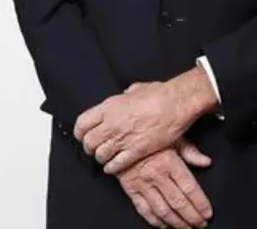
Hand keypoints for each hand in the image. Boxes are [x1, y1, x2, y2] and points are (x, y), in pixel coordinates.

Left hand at [75, 69, 217, 174]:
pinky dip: (112, 168)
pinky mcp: (136, 151)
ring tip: (104, 158)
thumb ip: (124, 96)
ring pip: (101, 155)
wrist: (176, 103)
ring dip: (101, 158)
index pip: (82, 124)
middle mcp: (112, 124)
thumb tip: (124, 95)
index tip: (82, 135)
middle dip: (89, 147)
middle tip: (93, 149)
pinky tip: (112, 167)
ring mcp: (123, 139)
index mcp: (108, 107)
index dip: (80, 132)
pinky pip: (116, 165)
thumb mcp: (135, 89)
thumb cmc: (158, 94)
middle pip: (89, 142)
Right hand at [118, 139, 213, 228]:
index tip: (208, 213)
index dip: (200, 204)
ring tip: (186, 228)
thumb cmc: (147, 134)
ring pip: (163, 210)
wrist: (118, 135)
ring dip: (176, 223)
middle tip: (201, 224)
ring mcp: (143, 184)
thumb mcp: (171, 136)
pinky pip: (144, 210)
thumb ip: (190, 150)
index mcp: (169, 161)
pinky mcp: (131, 189)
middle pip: (178, 203)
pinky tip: (164, 225)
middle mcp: (156, 174)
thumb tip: (206, 161)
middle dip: (192, 217)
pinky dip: (155, 221)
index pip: (190, 188)